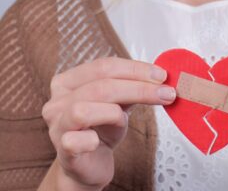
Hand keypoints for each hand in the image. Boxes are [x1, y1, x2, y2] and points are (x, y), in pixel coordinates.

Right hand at [41, 57, 175, 189]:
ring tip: (124, 121)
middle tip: (166, 93)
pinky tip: (98, 142)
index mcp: (69, 82)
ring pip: (84, 109)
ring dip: (115, 113)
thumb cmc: (102, 131)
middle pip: (100, 86)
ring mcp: (57, 125)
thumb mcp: (119, 104)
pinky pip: (76, 141)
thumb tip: (159, 77)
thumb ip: (132, 88)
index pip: (104, 66)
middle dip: (139, 88)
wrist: (90, 165)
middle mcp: (57, 101)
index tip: (161, 76)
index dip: (135, 69)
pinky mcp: (62, 150)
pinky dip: (92, 140)